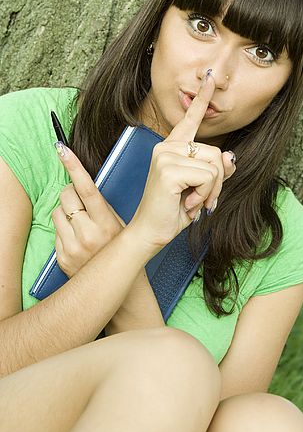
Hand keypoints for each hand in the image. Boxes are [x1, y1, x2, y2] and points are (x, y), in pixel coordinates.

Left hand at [52, 148, 125, 277]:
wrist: (113, 281)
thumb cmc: (118, 247)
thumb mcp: (117, 223)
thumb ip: (101, 206)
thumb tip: (82, 185)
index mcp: (106, 222)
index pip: (87, 188)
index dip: (74, 166)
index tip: (62, 150)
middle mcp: (89, 233)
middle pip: (67, 196)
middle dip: (70, 193)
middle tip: (79, 200)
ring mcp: (73, 245)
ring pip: (56, 212)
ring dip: (65, 212)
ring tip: (80, 223)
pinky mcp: (62, 256)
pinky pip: (55, 231)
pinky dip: (63, 230)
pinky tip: (76, 238)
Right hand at [127, 70, 236, 252]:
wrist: (152, 233)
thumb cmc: (174, 211)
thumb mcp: (202, 189)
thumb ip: (217, 171)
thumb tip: (230, 156)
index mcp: (172, 147)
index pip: (190, 119)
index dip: (201, 99)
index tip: (209, 78)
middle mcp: (166, 146)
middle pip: (216, 153)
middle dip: (217, 181)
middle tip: (201, 200)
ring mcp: (165, 155)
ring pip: (214, 165)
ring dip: (211, 190)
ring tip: (193, 202)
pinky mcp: (167, 169)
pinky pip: (208, 177)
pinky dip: (205, 195)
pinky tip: (188, 204)